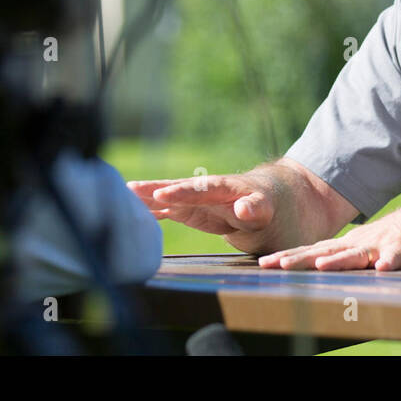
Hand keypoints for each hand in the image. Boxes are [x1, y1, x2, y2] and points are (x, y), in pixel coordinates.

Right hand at [127, 173, 277, 254]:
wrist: (277, 199)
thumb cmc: (276, 205)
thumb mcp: (271, 209)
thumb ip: (257, 209)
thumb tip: (243, 208)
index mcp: (226, 188)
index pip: (200, 189)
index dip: (181, 192)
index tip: (160, 194)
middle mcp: (208, 192)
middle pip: (178, 188)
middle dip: (154, 189)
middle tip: (128, 189)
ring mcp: (201, 201)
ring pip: (171, 198)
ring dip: (149, 198)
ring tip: (123, 196)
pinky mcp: (199, 212)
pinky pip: (174, 210)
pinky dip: (157, 210)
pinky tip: (138, 212)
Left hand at [258, 199, 400, 270]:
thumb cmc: (385, 241)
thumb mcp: (356, 250)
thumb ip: (336, 258)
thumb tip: (306, 267)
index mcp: (343, 246)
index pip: (310, 252)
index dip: (288, 257)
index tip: (264, 263)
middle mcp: (356, 244)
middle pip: (324, 252)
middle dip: (300, 259)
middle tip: (278, 265)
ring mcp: (378, 246)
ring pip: (356, 254)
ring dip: (339, 260)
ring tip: (321, 265)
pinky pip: (396, 256)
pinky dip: (389, 262)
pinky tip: (383, 268)